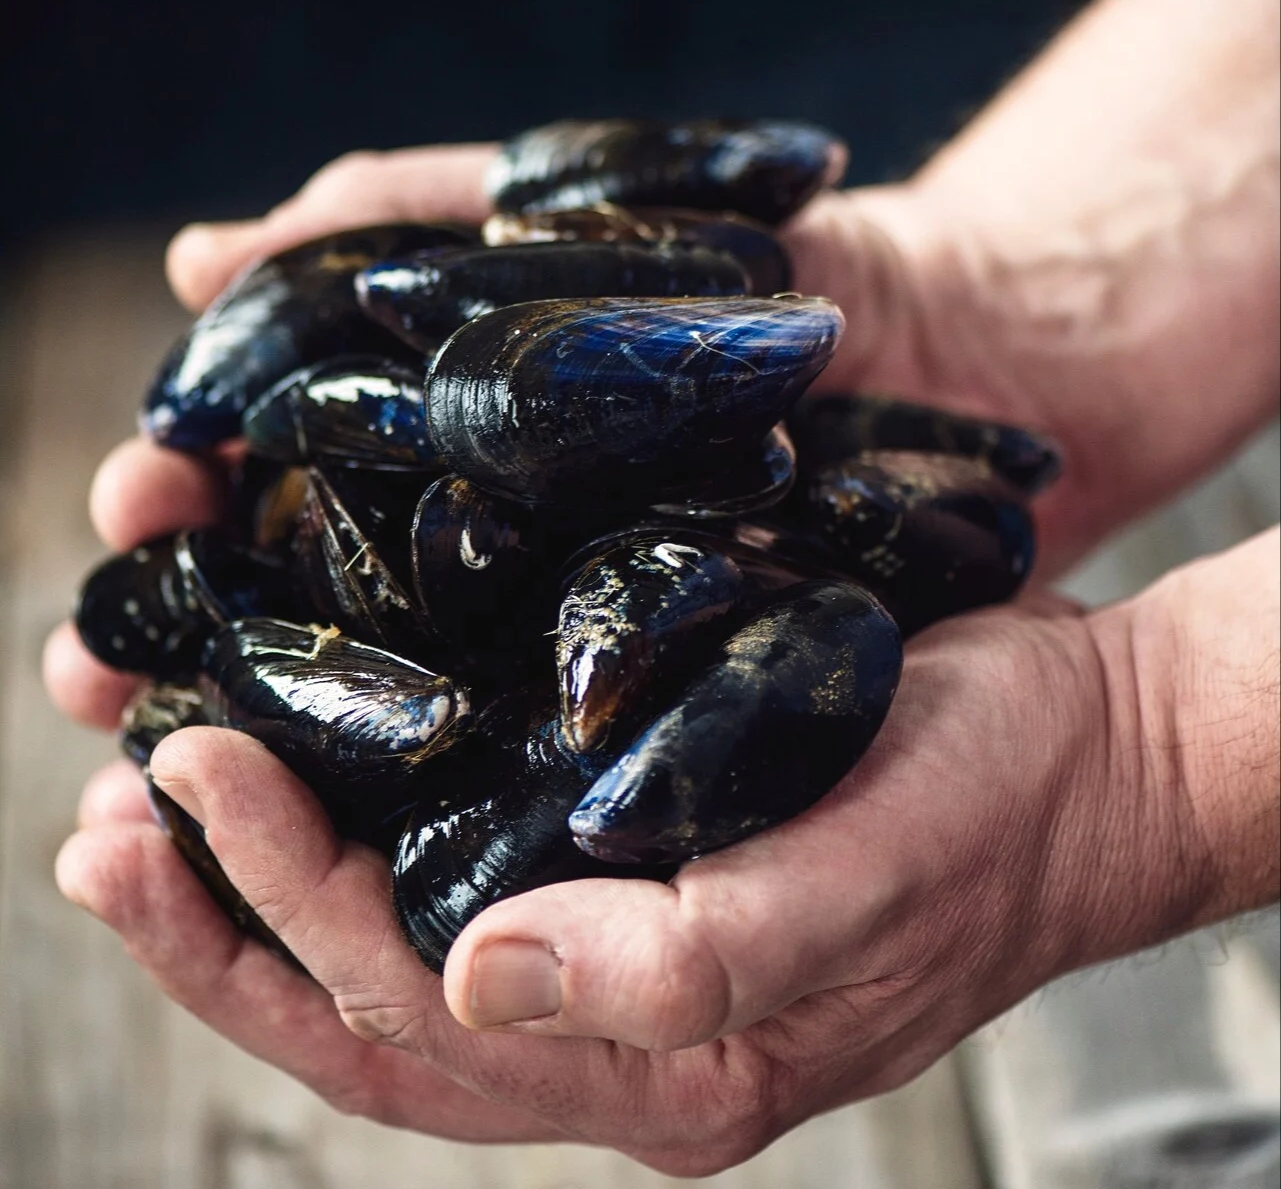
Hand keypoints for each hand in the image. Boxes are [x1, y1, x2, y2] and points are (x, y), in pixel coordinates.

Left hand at [59, 594, 1195, 1173]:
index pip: (416, 1023)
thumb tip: (480, 981)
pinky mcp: (636, 838)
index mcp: (669, 1055)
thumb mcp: (870, 884)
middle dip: (223, 916)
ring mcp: (623, 925)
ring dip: (265, 872)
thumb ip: (694, 960)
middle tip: (104, 819)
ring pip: (398, 929)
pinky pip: (466, 844)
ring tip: (148, 793)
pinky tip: (307, 748)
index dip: (281, 914)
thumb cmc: (1002, 812)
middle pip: (371, 996)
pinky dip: (365, 808)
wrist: (1089, 750)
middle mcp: (621, 1009)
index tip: (185, 788)